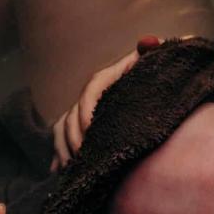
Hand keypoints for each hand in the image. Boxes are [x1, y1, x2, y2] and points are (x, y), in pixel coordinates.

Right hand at [51, 35, 162, 170]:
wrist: (155, 87)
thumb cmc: (156, 75)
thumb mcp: (155, 64)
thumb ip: (152, 52)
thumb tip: (148, 42)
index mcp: (107, 79)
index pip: (91, 90)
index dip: (86, 110)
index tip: (90, 131)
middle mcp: (91, 95)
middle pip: (71, 114)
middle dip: (73, 138)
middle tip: (83, 158)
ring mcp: (83, 112)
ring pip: (62, 128)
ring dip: (63, 149)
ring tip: (72, 168)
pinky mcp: (81, 127)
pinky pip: (62, 139)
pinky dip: (58, 155)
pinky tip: (58, 171)